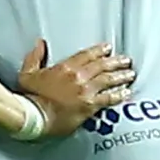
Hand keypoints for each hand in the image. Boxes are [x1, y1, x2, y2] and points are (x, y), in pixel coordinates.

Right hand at [14, 38, 134, 138]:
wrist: (34, 116)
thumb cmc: (30, 97)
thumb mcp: (28, 73)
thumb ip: (35, 56)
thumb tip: (40, 43)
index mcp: (65, 67)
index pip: (87, 55)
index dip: (99, 51)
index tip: (108, 49)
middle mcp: (79, 77)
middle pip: (102, 66)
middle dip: (116, 62)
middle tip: (126, 60)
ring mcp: (86, 91)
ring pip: (108, 80)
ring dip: (121, 76)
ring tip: (130, 74)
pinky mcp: (90, 106)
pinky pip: (109, 98)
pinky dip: (119, 95)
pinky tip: (126, 92)